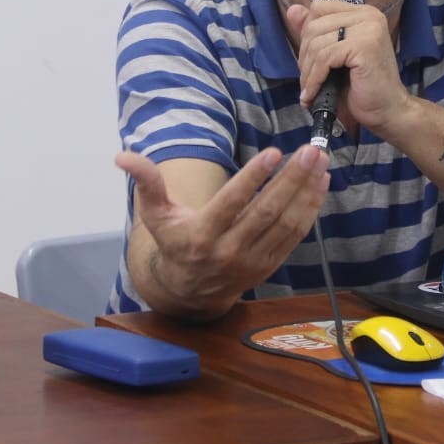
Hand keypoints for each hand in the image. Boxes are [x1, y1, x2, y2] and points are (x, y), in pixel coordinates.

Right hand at [116, 145, 329, 318]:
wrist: (190, 291)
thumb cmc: (174, 243)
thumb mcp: (156, 215)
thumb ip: (146, 183)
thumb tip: (122, 156)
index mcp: (201, 235)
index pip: (232, 203)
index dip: (253, 178)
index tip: (274, 153)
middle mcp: (229, 250)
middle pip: (266, 211)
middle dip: (292, 179)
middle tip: (310, 151)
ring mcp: (252, 261)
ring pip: (286, 224)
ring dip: (307, 191)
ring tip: (320, 162)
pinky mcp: (270, 265)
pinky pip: (295, 236)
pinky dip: (310, 209)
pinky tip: (320, 185)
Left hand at [285, 0, 410, 134]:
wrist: (388, 111)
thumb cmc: (362, 86)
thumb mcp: (333, 56)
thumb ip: (315, 33)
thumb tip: (292, 10)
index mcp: (363, 13)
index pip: (319, 8)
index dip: (307, 34)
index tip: (309, 60)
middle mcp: (368, 15)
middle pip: (314, 25)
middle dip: (305, 56)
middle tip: (308, 80)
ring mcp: (368, 28)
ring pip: (317, 43)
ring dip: (308, 72)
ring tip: (310, 91)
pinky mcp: (365, 45)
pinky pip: (325, 58)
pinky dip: (314, 78)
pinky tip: (313, 94)